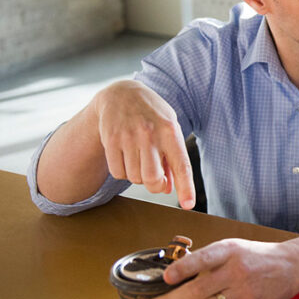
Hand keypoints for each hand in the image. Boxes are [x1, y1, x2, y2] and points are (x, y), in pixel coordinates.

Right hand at [93, 81, 194, 208]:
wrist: (121, 94)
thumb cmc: (152, 115)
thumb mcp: (169, 130)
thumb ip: (171, 158)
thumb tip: (169, 188)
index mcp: (170, 131)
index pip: (181, 165)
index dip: (186, 187)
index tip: (188, 204)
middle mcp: (150, 134)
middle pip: (152, 179)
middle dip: (156, 186)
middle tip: (156, 179)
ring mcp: (128, 137)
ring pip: (134, 178)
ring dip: (138, 176)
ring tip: (140, 158)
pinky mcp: (110, 140)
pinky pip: (118, 172)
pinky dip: (123, 171)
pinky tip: (126, 156)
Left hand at [142, 238, 298, 298]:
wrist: (291, 267)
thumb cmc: (257, 257)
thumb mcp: (233, 247)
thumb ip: (208, 259)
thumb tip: (175, 274)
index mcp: (229, 251)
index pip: (204, 259)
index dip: (184, 268)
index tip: (166, 277)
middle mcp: (236, 271)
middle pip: (199, 289)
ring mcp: (243, 293)